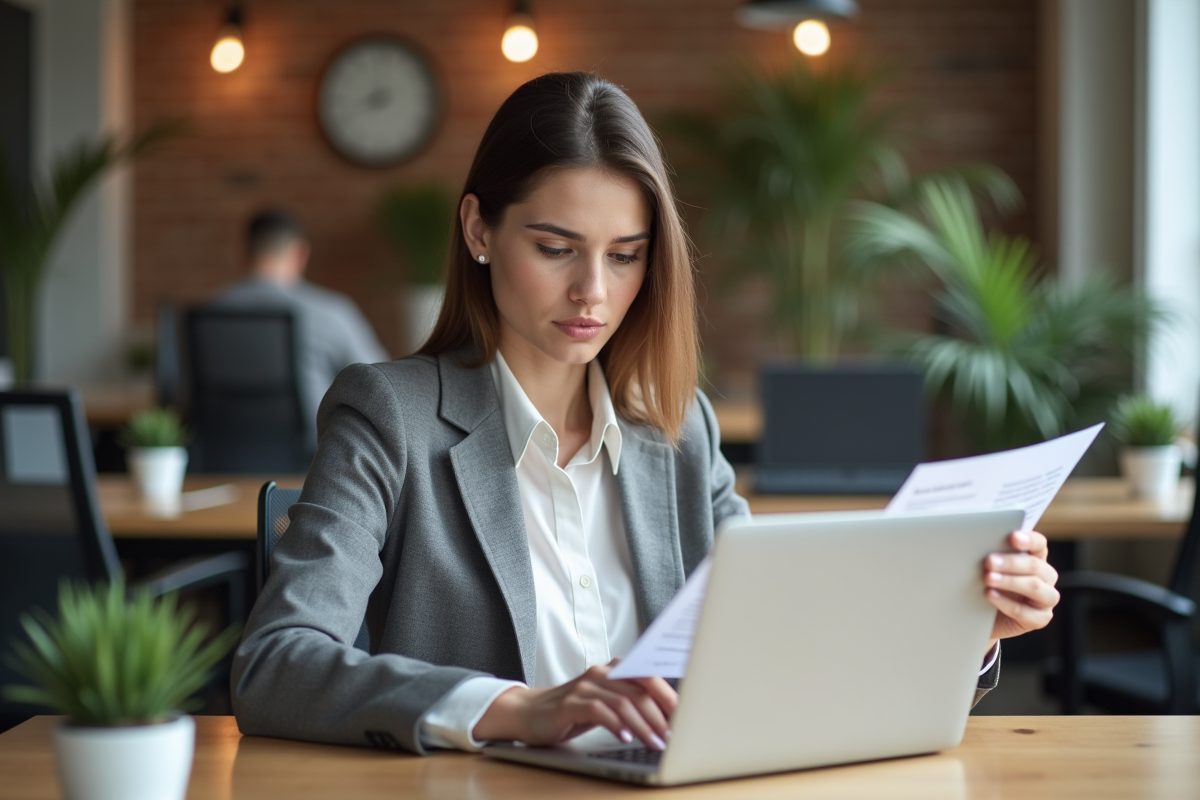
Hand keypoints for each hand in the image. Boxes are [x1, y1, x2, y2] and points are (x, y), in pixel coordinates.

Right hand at [471, 661, 676, 750]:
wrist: (527, 713)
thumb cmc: (572, 711)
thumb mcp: (604, 704)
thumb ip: (630, 703)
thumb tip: (667, 718)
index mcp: (612, 670)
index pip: (648, 676)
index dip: (669, 695)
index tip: (686, 716)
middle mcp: (600, 673)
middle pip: (639, 690)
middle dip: (661, 715)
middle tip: (674, 736)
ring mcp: (583, 687)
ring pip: (622, 702)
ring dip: (644, 725)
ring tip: (657, 742)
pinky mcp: (569, 704)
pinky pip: (598, 711)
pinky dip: (616, 724)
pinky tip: (625, 737)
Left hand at [982, 530, 1059, 655]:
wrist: (980, 615)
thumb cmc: (987, 583)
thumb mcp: (990, 567)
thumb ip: (993, 554)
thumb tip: (977, 542)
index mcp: (1036, 557)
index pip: (1038, 544)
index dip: (1028, 540)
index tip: (1012, 537)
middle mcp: (1045, 577)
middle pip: (1035, 566)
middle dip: (1011, 562)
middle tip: (989, 561)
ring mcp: (1046, 599)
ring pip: (1034, 587)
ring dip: (1010, 581)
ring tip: (988, 578)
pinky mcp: (1040, 619)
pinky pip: (1026, 612)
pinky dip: (1006, 603)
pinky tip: (990, 595)